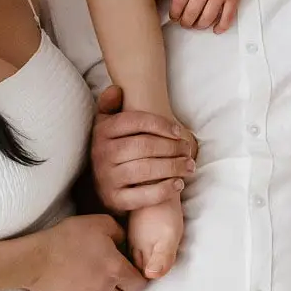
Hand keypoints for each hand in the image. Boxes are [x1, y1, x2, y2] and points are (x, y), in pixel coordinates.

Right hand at [27, 214, 146, 290]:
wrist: (36, 259)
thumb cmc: (67, 237)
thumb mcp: (99, 223)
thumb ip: (119, 232)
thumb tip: (124, 241)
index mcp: (116, 269)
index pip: (138, 285)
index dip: (137, 279)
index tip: (132, 274)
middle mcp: (105, 290)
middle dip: (121, 288)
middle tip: (112, 277)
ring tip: (95, 284)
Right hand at [89, 85, 196, 213]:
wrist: (100, 186)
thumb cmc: (112, 149)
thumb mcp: (105, 124)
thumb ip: (109, 104)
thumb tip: (117, 89)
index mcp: (102, 132)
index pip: (135, 121)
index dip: (160, 124)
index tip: (178, 131)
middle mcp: (101, 154)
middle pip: (144, 146)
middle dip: (172, 147)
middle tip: (188, 149)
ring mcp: (107, 179)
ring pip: (146, 170)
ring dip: (174, 167)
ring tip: (190, 166)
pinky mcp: (114, 201)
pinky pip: (143, 196)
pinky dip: (164, 190)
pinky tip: (179, 184)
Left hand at [170, 0, 257, 31]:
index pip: (178, 3)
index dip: (174, 14)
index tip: (174, 17)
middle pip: (191, 14)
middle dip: (185, 23)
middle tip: (184, 23)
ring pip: (207, 19)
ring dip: (200, 26)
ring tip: (197, 24)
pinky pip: (227, 18)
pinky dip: (220, 27)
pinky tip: (216, 29)